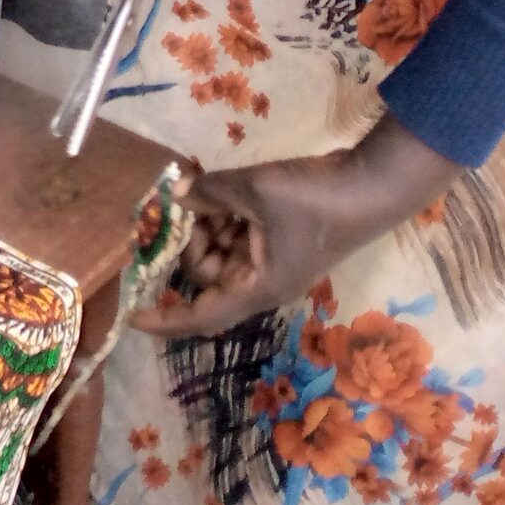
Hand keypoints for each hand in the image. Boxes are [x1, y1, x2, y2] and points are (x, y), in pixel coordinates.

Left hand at [133, 118, 458, 338]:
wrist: (371, 185)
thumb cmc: (314, 199)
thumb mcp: (254, 191)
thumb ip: (208, 193)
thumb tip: (175, 195)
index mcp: (258, 288)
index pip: (203, 316)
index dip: (166, 319)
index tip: (132, 316)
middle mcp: (262, 282)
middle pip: (207, 276)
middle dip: (186, 245)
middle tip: (172, 207)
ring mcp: (272, 261)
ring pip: (220, 252)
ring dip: (203, 225)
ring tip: (194, 189)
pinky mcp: (279, 239)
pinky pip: (238, 235)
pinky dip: (222, 216)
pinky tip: (211, 187)